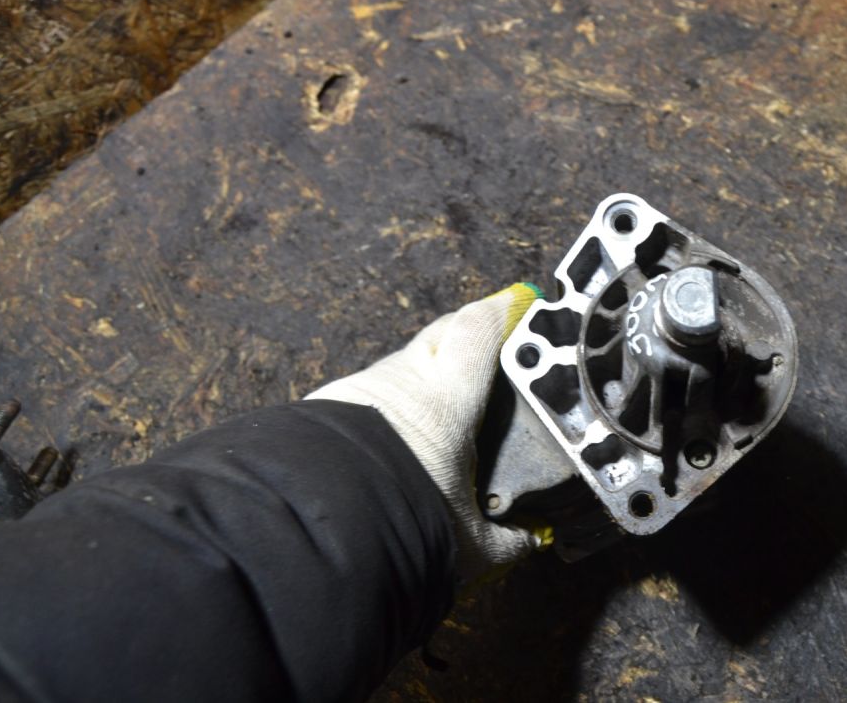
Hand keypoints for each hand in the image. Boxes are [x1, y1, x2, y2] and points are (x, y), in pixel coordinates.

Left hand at [307, 283, 542, 583]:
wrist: (317, 527)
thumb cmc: (403, 522)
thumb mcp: (468, 543)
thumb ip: (506, 541)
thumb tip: (530, 543)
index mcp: (449, 399)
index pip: (480, 331)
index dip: (502, 311)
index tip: (519, 302)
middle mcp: (406, 380)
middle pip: (441, 332)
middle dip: (466, 332)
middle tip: (486, 349)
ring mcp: (362, 389)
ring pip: (401, 368)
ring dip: (421, 380)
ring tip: (435, 416)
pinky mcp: (326, 407)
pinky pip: (367, 397)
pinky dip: (385, 410)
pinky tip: (388, 442)